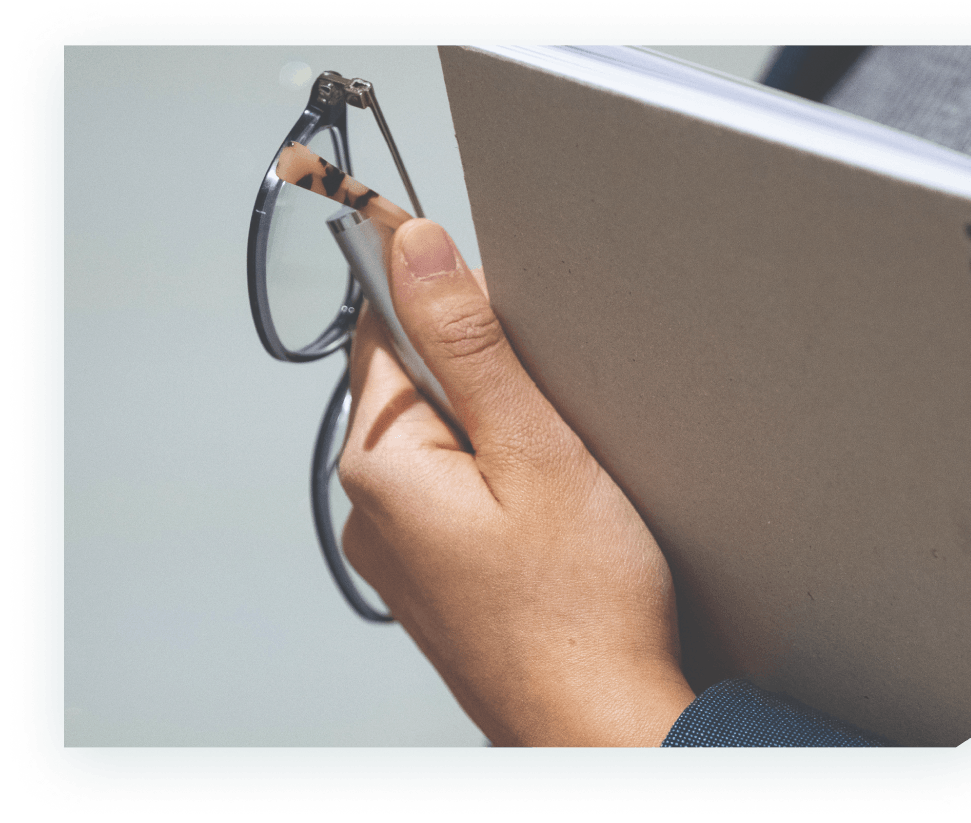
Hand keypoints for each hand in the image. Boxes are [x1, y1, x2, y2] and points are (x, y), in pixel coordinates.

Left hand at [338, 218, 694, 746]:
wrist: (596, 724)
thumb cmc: (578, 607)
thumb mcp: (534, 450)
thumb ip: (469, 344)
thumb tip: (417, 249)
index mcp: (381, 464)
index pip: (379, 329)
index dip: (430, 288)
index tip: (475, 276)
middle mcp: (372, 508)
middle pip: (409, 385)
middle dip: (473, 368)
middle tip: (547, 403)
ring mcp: (399, 552)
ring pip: (435, 441)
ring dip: (487, 427)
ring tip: (554, 468)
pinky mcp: (433, 579)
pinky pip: (448, 494)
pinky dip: (491, 478)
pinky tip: (543, 512)